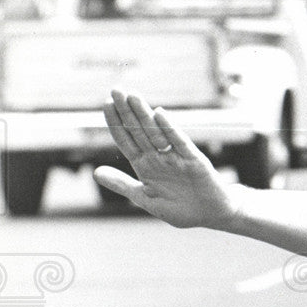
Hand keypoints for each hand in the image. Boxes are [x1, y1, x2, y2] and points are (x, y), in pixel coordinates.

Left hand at [94, 89, 242, 228]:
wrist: (211, 216)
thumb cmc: (181, 209)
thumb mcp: (146, 199)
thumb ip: (122, 185)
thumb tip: (96, 172)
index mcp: (145, 166)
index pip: (127, 140)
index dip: (116, 123)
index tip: (106, 104)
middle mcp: (159, 158)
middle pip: (139, 131)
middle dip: (127, 112)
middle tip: (116, 90)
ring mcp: (176, 158)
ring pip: (157, 133)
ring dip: (144, 115)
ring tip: (132, 96)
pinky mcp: (194, 161)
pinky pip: (180, 143)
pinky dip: (170, 129)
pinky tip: (159, 114)